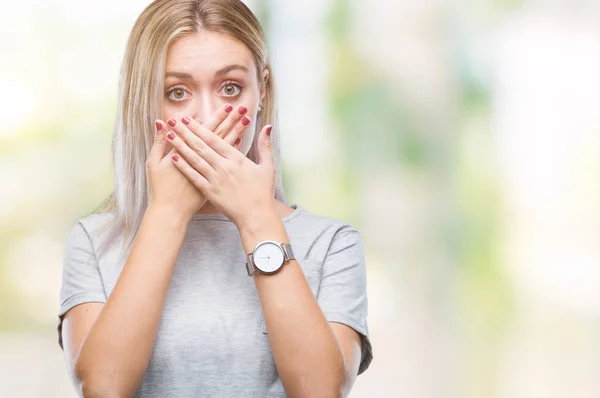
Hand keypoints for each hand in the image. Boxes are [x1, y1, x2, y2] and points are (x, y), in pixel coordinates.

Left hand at [164, 105, 275, 227]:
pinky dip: (184, 167)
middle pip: (201, 146)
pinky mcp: (210, 192)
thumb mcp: (268, 167)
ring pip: (195, 159)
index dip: (200, 128)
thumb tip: (267, 126)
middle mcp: (224, 167)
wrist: (256, 216)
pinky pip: (194, 176)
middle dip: (186, 132)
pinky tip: (174, 158)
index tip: (189, 119)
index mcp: (237, 159)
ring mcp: (215, 179)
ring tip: (170, 135)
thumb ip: (265, 145)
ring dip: (181, 146)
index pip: (215, 139)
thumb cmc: (263, 192)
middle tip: (174, 121)